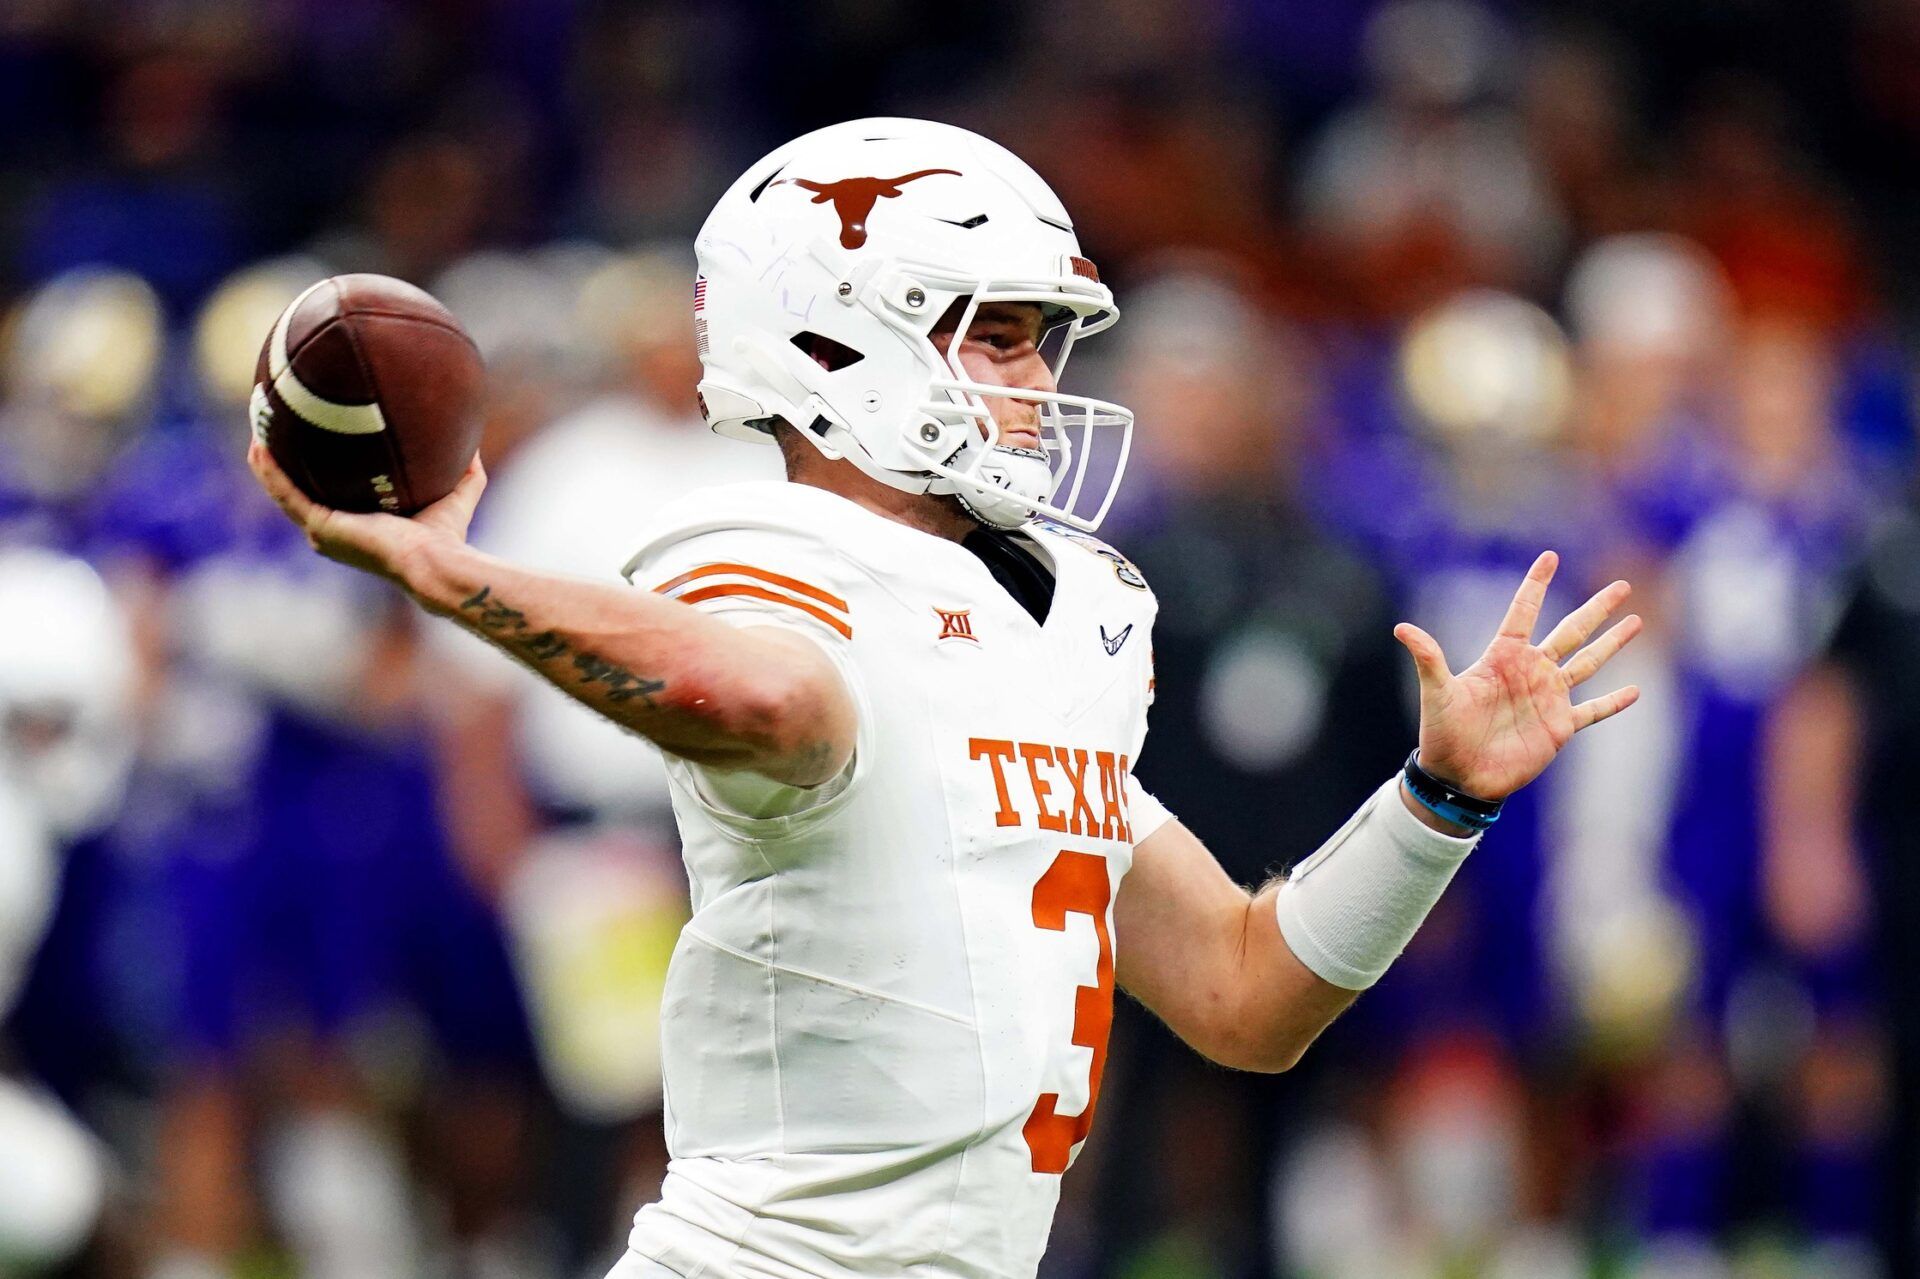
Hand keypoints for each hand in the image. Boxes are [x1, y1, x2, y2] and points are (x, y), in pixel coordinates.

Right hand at [247, 440, 486, 586]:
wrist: (435, 561)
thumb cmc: (447, 538)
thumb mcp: (456, 493)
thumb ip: (464, 470)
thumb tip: (473, 442)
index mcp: (356, 527)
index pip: (327, 495)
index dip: (315, 470)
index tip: (309, 442)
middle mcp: (333, 532)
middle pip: (297, 491)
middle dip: (282, 461)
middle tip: (273, 428)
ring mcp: (323, 531)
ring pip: (283, 491)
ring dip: (267, 461)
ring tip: (258, 428)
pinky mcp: (320, 526)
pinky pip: (286, 493)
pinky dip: (270, 471)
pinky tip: (258, 446)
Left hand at [1395, 551, 1640, 800]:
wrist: (1458, 777)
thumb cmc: (1443, 733)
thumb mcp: (1437, 692)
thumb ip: (1428, 658)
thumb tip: (1401, 628)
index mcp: (1503, 657)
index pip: (1524, 611)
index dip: (1536, 584)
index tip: (1550, 556)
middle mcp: (1530, 671)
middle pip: (1571, 631)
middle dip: (1596, 608)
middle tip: (1621, 584)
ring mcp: (1548, 698)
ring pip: (1589, 663)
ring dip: (1613, 643)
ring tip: (1636, 620)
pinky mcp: (1559, 727)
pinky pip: (1593, 710)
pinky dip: (1613, 702)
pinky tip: (1635, 690)